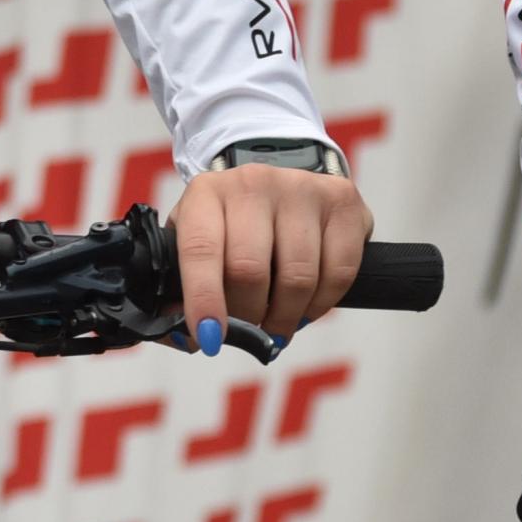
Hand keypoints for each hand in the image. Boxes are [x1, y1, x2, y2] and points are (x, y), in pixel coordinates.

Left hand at [170, 162, 369, 343]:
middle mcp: (253, 182)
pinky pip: (338, 273)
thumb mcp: (196, 244)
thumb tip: (185, 339)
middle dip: (247, 317)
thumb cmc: (233, 226)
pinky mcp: (341, 201)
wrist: (280, 185)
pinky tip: (306, 305)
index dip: (203, 299)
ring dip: (285, 317)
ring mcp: (301, 188)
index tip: (209, 338)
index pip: (200, 249)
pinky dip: (321, 305)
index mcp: (207, 193)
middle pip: (249, 270)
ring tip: (276, 323)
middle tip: (247, 331)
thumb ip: (180, 291)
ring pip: (296, 277)